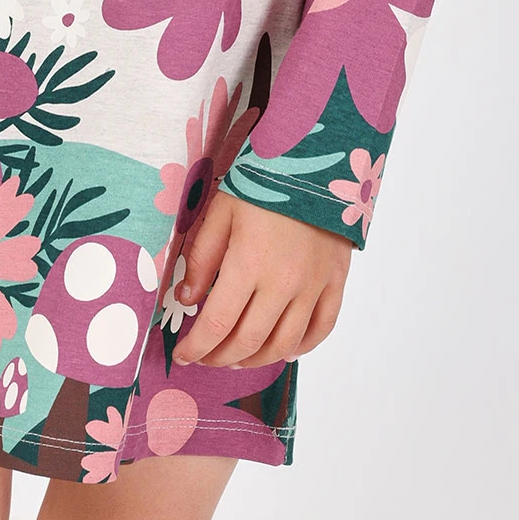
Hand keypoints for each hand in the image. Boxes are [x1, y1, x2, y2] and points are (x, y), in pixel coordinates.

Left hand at [172, 193, 352, 369]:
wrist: (317, 160)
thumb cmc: (263, 183)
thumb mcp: (221, 212)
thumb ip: (201, 258)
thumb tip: (185, 299)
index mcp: (249, 264)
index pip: (217, 325)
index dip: (197, 348)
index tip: (183, 354)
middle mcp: (284, 283)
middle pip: (249, 342)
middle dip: (220, 357)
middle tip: (206, 357)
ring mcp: (314, 286)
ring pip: (285, 344)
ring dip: (257, 360)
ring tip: (238, 358)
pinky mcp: (335, 281)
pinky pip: (322, 328)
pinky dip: (302, 347)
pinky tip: (284, 350)